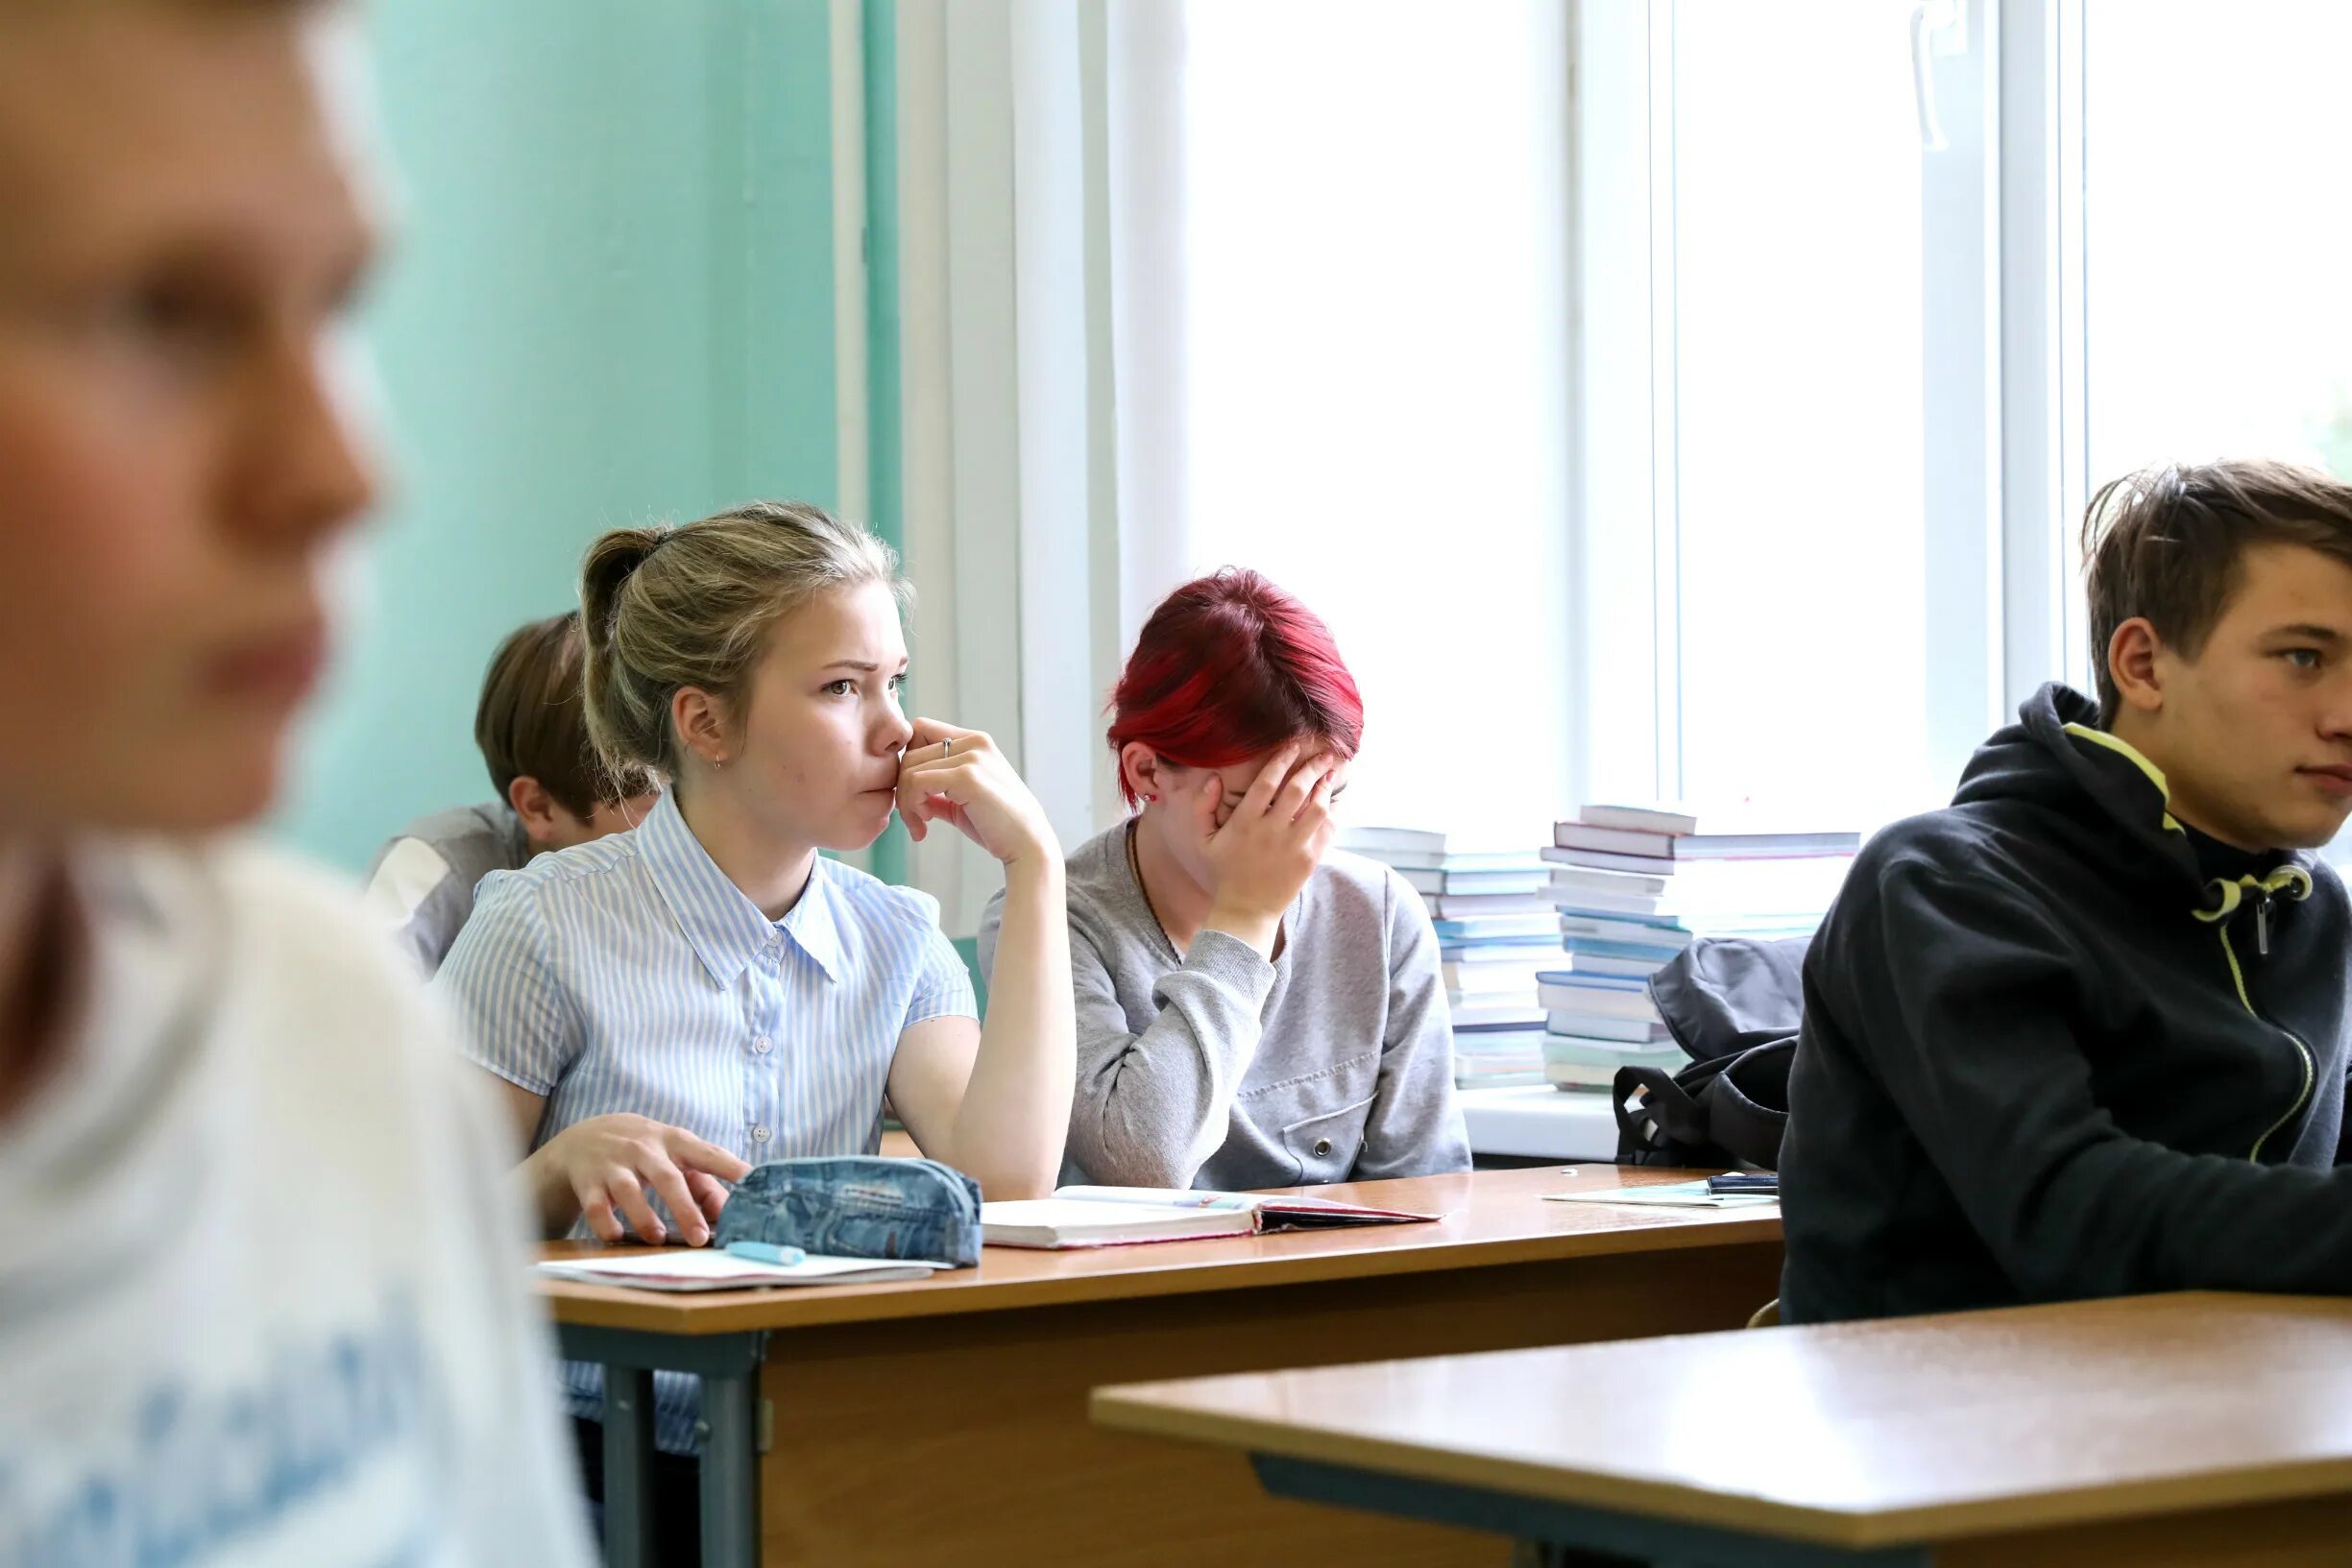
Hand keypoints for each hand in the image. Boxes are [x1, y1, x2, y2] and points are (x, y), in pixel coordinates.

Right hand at [538, 1113, 751, 1245]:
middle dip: (684, 1209)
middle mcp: (645, 1149)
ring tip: (658, 1239)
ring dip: (644, 1218)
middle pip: (667, 1178)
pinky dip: (605, 1224)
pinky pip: (595, 1206)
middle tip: (700, 1238)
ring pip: (629, 1191)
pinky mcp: (588, 1182)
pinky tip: (615, 1237)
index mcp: (675, 1142)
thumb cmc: (643, 1152)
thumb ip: (703, 1184)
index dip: (732, 1168)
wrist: (582, 1138)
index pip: (709, 1154)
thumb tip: (730, 1217)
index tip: (755, 1185)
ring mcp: (614, 1164)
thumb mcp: (674, 1156)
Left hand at [895, 718, 1060, 869]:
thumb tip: (909, 793)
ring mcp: (972, 757)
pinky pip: (916, 783)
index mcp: (976, 742)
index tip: (916, 795)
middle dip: (903, 789)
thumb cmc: (999, 827)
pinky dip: (911, 806)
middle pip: (910, 752)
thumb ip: (938, 791)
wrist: (1027, 845)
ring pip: (909, 769)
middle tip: (916, 819)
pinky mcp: (967, 777)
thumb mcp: (963, 801)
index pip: (920, 730)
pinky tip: (925, 825)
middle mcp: (974, 742)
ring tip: (920, 825)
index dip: (909, 761)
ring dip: (906, 802)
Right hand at [1199, 744, 1337, 950]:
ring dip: (1325, 787)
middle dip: (1313, 767)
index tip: (1293, 747)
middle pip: (1297, 789)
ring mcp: (1292, 846)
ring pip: (1316, 807)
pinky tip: (1333, 803)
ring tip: (1330, 775)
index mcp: (1245, 822)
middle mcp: (1270, 831)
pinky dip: (1332, 814)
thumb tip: (1213, 779)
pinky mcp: (1308, 860)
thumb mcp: (1203, 840)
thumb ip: (1202, 807)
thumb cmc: (1225, 871)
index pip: (1267, 781)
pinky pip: (1326, 831)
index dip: (1282, 760)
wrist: (1245, 910)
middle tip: (1324, 756)